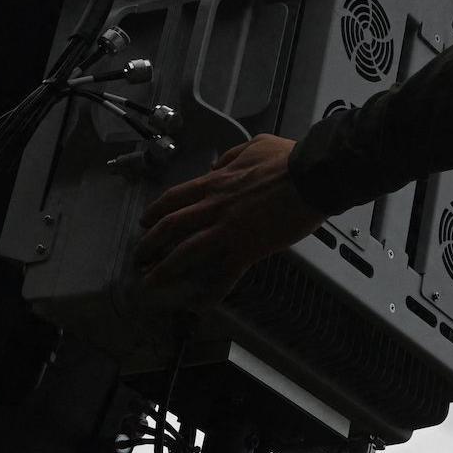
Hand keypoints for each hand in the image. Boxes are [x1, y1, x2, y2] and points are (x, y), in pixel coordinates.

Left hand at [135, 134, 324, 303]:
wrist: (312, 176)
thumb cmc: (288, 159)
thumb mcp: (254, 145)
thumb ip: (230, 157)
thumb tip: (216, 166)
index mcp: (214, 183)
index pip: (173, 198)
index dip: (155, 211)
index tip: (145, 222)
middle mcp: (212, 207)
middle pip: (170, 227)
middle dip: (149, 243)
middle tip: (140, 257)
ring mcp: (227, 230)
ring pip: (185, 253)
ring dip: (164, 270)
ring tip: (151, 282)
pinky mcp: (247, 249)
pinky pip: (224, 275)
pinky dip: (211, 293)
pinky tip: (201, 306)